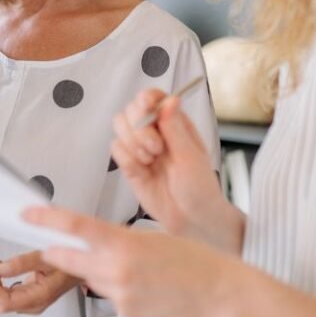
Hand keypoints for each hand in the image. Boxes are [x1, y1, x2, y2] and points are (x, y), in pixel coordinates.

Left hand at [0, 251, 80, 314]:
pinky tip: (0, 266)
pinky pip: (3, 294)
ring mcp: (27, 303)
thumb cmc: (68, 262)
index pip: (3, 302)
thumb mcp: (47, 257)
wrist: (82, 268)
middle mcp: (30, 305)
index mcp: (37, 298)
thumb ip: (23, 263)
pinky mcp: (25, 296)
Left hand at [25, 205, 234, 316]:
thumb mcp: (149, 235)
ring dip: (97, 270)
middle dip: (56, 251)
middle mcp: (116, 269)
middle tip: (50, 243)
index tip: (27, 215)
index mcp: (122, 242)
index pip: (75, 227)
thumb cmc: (191, 258)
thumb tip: (91, 239)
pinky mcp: (125, 313)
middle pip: (69, 258)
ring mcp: (119, 294)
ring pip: (90, 278)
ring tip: (134, 267)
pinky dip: (116, 288)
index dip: (46, 220)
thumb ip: (116, 239)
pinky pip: (109, 296)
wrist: (218, 291)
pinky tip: (142, 285)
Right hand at [112, 92, 223, 239]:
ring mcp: (140, 146)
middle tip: (156, 148)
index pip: (153, 97)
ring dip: (133, 142)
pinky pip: (115, 148)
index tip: (146, 107)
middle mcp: (155, 130)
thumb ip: (175, 128)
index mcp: (174, 122)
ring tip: (150, 160)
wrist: (191, 219)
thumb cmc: (199, 187)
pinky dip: (127, 158)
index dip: (146, 99)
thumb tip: (170, 99)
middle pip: (131, 109)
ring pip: (119, 125)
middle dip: (139, 127)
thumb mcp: (190, 156)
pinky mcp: (129, 163)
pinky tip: (143, 170)